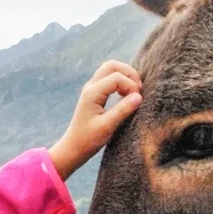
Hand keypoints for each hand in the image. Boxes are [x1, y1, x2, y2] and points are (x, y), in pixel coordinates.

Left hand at [48, 61, 142, 179]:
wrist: (73, 148)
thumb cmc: (88, 140)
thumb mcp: (107, 126)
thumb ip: (123, 110)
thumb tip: (139, 96)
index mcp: (92, 93)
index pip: (116, 77)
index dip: (131, 85)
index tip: (137, 101)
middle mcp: (91, 87)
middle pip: (112, 65)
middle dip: (129, 73)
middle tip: (138, 90)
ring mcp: (91, 89)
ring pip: (110, 69)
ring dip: (125, 76)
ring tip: (133, 92)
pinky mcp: (94, 94)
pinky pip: (108, 78)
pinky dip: (120, 81)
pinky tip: (125, 95)